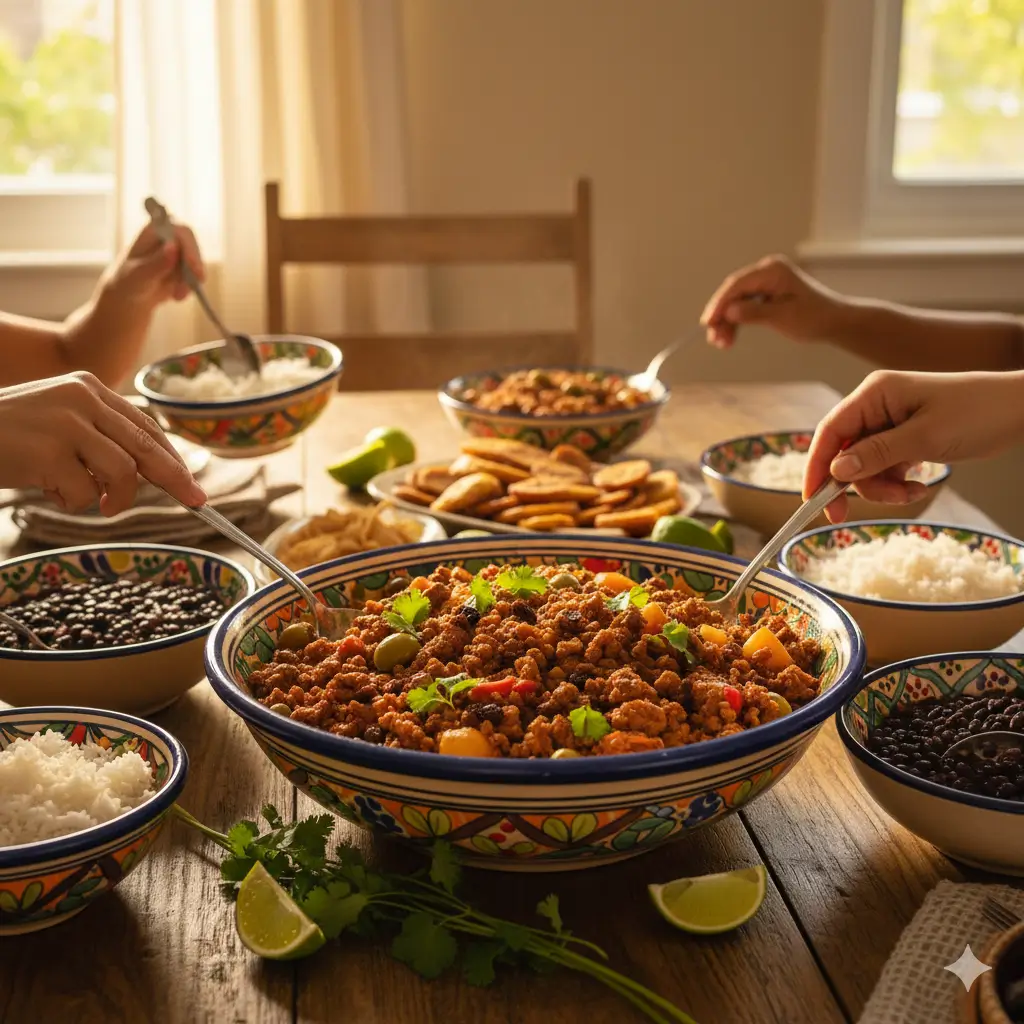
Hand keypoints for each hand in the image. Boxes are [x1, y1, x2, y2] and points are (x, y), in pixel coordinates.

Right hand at [0, 372, 207, 514]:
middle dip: (175, 479)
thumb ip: (99, 437)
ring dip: (115, 498)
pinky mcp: (48, 451)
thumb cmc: (8, 434)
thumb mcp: (59, 422)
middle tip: (198, 503)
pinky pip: (85, 491)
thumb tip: (149, 473)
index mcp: (89, 387)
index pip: (144, 426)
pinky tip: (46, 489)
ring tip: (94, 502)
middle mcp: (82, 398)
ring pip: (123, 472)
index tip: (193, 484)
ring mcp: (66, 423)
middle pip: (146, 447)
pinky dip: (72, 501)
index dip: (172, 458)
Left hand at [101, 221, 204, 309]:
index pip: (181, 232)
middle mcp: (171, 236)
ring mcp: (180, 250)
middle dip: (191, 271)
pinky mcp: (187, 265)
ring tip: (176, 296)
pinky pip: (197, 275)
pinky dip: (190, 287)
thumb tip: (174, 246)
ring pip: (197, 264)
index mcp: (155, 229)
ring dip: (190, 282)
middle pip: (193, 248)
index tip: (194, 270)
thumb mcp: (140, 275)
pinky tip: (177, 295)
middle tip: (186, 290)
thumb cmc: (128, 281)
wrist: (131, 294)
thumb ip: (156, 262)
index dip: (190, 248)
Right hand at [701, 254, 848, 348]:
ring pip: (736, 301)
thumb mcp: (782, 317)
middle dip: (721, 316)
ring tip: (721, 344)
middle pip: (733, 293)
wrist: (834, 322)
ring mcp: (766, 281)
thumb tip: (728, 312)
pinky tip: (730, 337)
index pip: (737, 286)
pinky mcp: (767, 292)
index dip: (719, 305)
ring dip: (727, 322)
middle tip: (714, 339)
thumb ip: (753, 313)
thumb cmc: (814, 318)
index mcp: (772, 271)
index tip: (707, 324)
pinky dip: (737, 321)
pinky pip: (745, 305)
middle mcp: (767, 271)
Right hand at [804, 369, 1023, 521]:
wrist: (1020, 410)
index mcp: (874, 393)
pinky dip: (895, 483)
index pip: (830, 431)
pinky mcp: (903, 437)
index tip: (813, 500)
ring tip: (910, 493)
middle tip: (851, 514)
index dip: (816, 466)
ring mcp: (889, 422)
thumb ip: (877, 454)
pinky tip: (917, 487)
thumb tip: (835, 471)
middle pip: (843, 452)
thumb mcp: (925, 437)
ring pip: (863, 465)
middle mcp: (876, 405)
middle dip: (856, 483)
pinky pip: (884, 466)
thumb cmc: (977, 413)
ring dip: (881, 487)